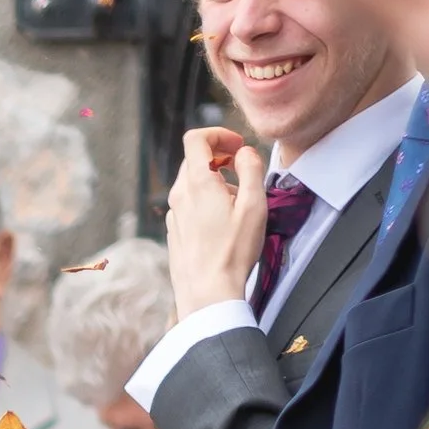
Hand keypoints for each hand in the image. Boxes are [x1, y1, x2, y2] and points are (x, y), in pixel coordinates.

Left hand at [166, 125, 267, 321]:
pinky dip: (206, 202)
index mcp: (196, 182)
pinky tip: (223, 223)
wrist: (208, 293)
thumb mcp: (254, 205)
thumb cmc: (233, 252)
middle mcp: (179, 195)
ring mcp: (174, 214)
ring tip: (238, 202)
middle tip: (243, 172)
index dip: (218, 135)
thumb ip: (251, 169)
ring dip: (215, 182)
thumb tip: (245, 153)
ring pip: (192, 184)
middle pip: (194, 160)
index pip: (195, 138)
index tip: (237, 147)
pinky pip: (189, 205)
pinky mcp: (174, 232)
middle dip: (220, 158)